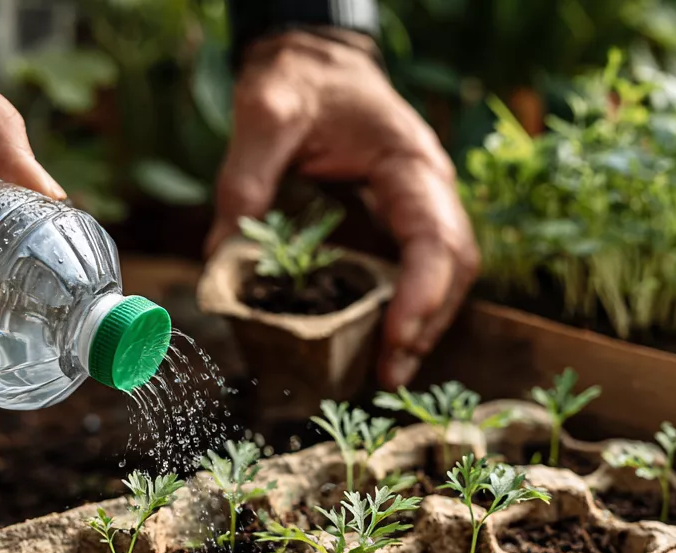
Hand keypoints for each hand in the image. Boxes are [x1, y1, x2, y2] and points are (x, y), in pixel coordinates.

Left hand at [207, 29, 477, 388]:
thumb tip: (221, 257)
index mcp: (408, 160)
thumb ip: (245, 179)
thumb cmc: (298, 79)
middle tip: (389, 371)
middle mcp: (428, 185)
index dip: (422, 293)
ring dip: (424, 324)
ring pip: (447, 273)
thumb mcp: (265, 113)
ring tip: (388, 370)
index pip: (435, 237)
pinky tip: (383, 341)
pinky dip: (409, 308)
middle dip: (427, 322)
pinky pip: (422, 268)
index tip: (395, 337)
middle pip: (454, 266)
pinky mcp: (404, 218)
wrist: (314, 58)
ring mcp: (421, 203)